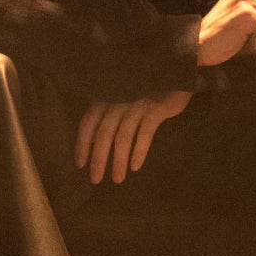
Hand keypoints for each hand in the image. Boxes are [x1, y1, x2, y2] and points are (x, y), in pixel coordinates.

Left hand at [74, 90, 191, 183]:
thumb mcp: (122, 102)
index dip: (82, 144)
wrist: (175, 75)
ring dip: (118, 160)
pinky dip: (139, 151)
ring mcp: (137, 103)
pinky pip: (145, 133)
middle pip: (103, 133)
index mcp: (106, 97)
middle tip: (95, 179)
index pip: (88, 122)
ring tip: (118, 178)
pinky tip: (135, 166)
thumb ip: (107, 118)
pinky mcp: (155, 108)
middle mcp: (118, 99)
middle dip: (98, 159)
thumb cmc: (145, 92)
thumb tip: (93, 143)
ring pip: (123, 136)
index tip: (80, 165)